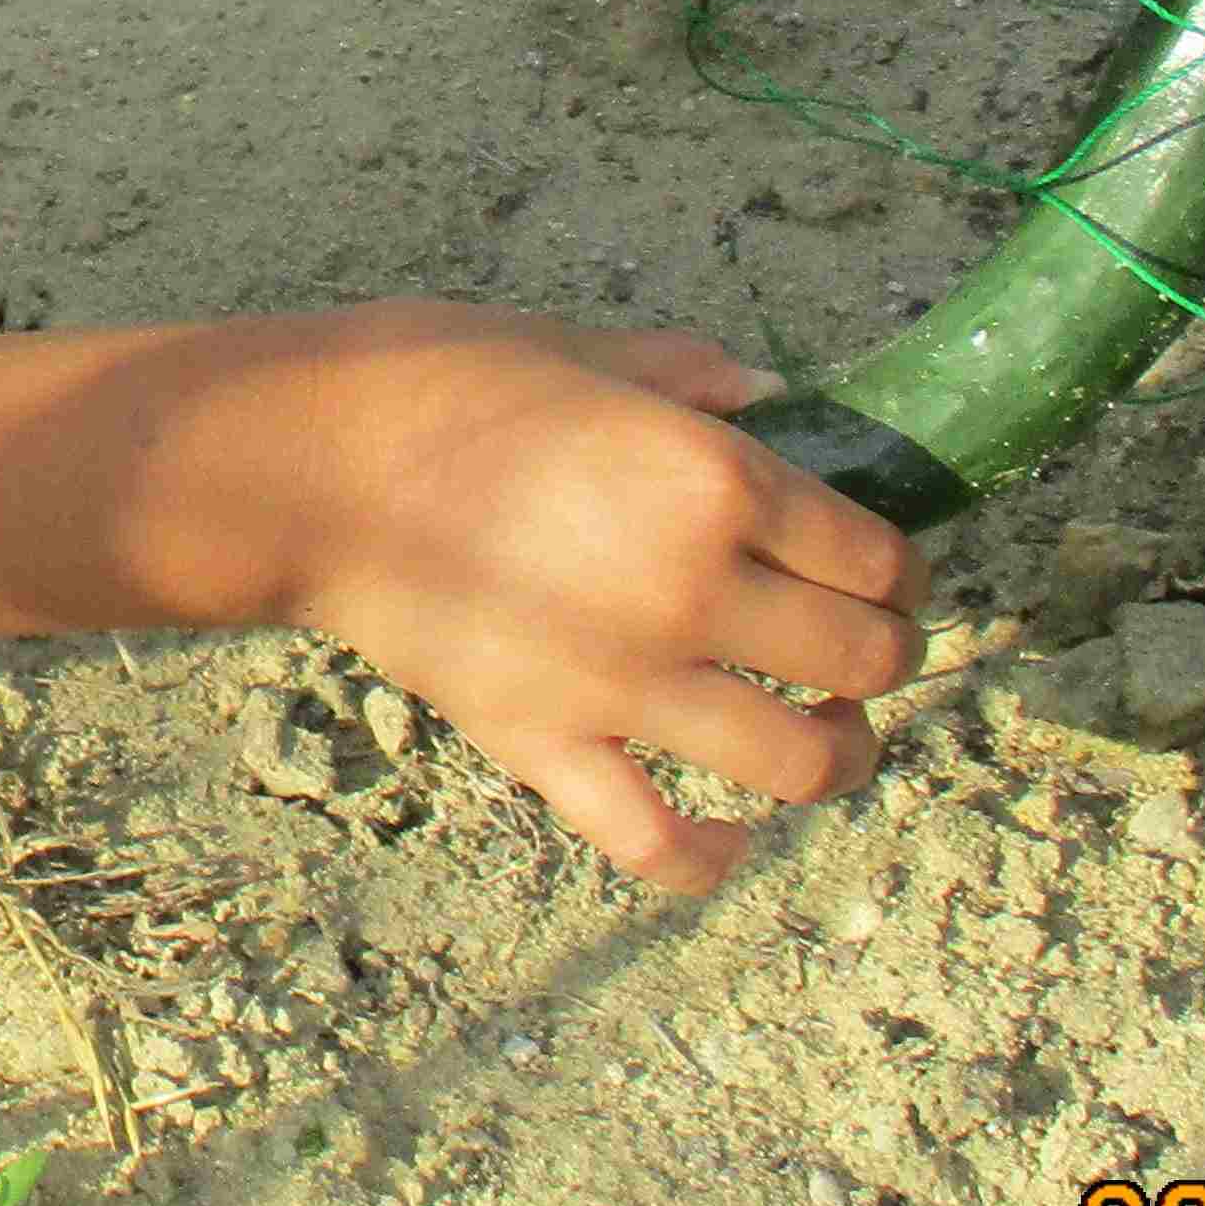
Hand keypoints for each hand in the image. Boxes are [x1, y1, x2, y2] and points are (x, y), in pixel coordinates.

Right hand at [285, 308, 931, 892]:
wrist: (302, 468)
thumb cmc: (433, 382)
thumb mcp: (578, 348)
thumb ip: (688, 376)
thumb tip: (770, 397)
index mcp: (711, 479)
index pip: (872, 553)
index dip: (902, 569)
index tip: (889, 575)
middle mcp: (690, 589)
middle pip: (859, 659)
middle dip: (888, 659)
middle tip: (871, 652)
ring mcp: (622, 683)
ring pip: (795, 761)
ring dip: (840, 759)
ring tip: (833, 744)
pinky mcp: (548, 747)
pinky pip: (656, 840)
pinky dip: (709, 857)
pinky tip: (731, 837)